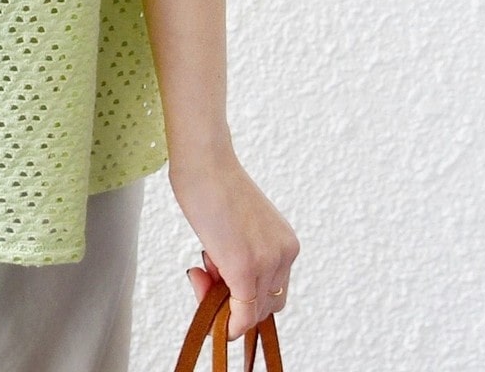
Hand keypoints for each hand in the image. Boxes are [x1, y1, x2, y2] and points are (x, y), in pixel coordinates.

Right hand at [171, 146, 299, 340]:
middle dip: (233, 303)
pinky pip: (242, 313)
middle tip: (202, 277)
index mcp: (284, 242)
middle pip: (265, 304)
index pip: (271, 289)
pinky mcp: (244, 267)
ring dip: (222, 307)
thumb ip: (239, 255)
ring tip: (200, 272)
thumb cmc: (211, 183)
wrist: (204, 159)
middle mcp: (283, 254)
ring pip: (252, 312)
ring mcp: (266, 262)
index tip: (214, 280)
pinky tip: (210, 314)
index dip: (244, 295)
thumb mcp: (235, 226)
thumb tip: (222, 286)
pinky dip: (228, 323)